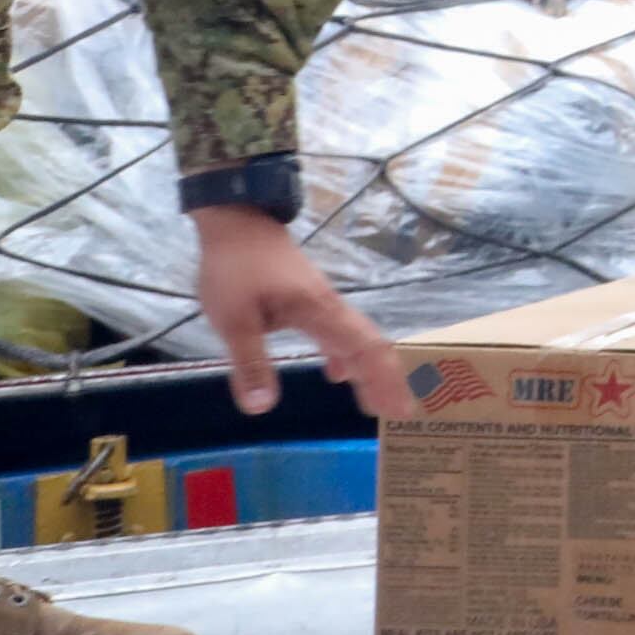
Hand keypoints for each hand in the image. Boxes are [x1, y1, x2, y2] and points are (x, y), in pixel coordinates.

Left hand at [189, 204, 409, 415]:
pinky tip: (338, 374)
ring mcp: (324, 303)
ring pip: (358, 340)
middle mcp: (331, 309)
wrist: (238, 222)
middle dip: (387, 380)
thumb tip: (261, 409)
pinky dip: (347, 357)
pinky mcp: (311, 301)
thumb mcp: (233, 320)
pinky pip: (340, 333)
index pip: (364, 350)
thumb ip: (250, 363)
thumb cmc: (236, 268)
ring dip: (369, 371)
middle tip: (401, 412)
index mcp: (320, 313)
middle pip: (371, 346)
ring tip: (376, 402)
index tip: (400, 410)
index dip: (383, 382)